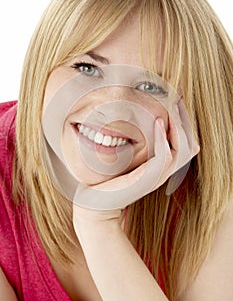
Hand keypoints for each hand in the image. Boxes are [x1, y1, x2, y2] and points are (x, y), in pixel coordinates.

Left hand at [73, 98, 199, 210]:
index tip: (175, 102)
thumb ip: (138, 144)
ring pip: (183, 149)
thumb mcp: (126, 156)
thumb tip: (142, 121)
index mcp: (161, 166)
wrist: (96, 200)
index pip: (186, 143)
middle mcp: (164, 171)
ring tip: (170, 107)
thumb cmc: (109, 176)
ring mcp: (158, 176)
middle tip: (176, 100)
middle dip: (185, 121)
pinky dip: (164, 138)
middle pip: (189, 145)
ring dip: (178, 126)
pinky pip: (165, 156)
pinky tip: (157, 122)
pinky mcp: (148, 179)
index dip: (184, 123)